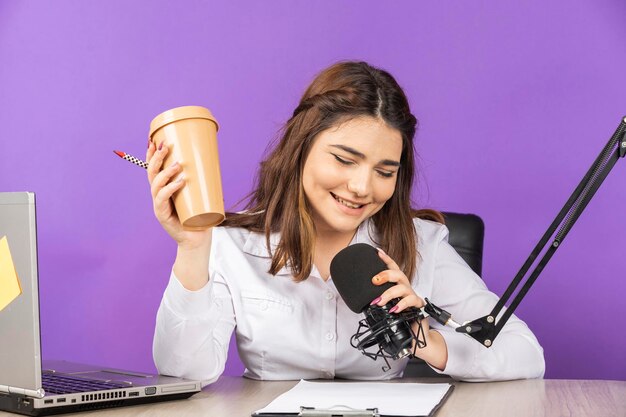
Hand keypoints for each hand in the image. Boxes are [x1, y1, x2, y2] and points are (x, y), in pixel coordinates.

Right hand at [146, 141, 211, 249]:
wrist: (196, 240)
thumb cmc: (198, 217)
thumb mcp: (200, 196)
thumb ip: (204, 183)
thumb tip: (214, 165)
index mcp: (163, 189)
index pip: (154, 169)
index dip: (151, 155)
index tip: (154, 140)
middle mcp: (158, 196)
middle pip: (151, 174)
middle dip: (156, 158)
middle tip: (165, 146)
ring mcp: (159, 206)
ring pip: (155, 185)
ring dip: (165, 172)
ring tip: (178, 164)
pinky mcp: (163, 216)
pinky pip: (163, 199)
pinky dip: (170, 189)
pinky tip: (179, 182)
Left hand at [371, 249, 447, 369]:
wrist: (415, 336)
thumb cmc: (401, 319)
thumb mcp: (387, 308)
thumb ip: (378, 302)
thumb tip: (361, 302)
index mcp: (398, 285)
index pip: (392, 268)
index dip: (386, 259)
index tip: (376, 251)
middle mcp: (406, 287)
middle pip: (398, 273)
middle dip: (385, 274)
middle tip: (374, 280)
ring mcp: (412, 295)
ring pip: (402, 287)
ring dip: (389, 293)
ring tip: (379, 301)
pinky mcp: (418, 306)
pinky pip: (410, 301)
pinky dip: (401, 305)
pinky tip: (394, 309)